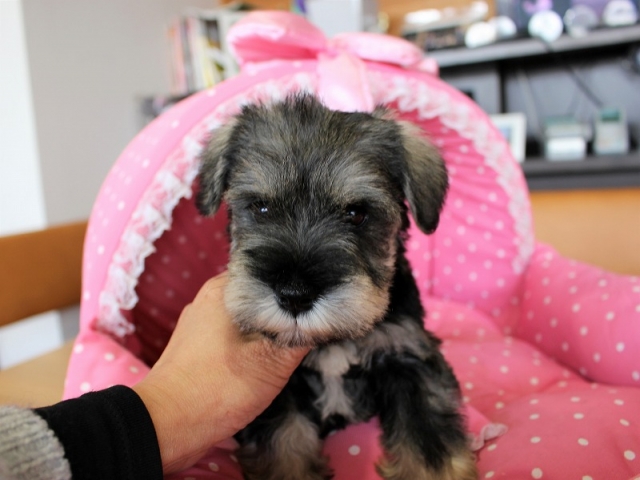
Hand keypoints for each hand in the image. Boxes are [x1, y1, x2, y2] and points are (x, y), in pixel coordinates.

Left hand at [133, 272, 309, 473]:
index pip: (273, 267)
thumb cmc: (219, 388)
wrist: (167, 426)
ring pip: (250, 311)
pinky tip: (266, 353)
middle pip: (262, 290)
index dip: (300, 281)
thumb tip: (332, 312)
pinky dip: (253, 337)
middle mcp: (212, 296)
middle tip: (311, 320)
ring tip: (292, 338)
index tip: (321, 295)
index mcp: (226, 287)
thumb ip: (303, 331)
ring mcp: (202, 319)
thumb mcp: (274, 361)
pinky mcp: (198, 341)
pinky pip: (235, 328)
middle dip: (286, 306)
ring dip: (270, 324)